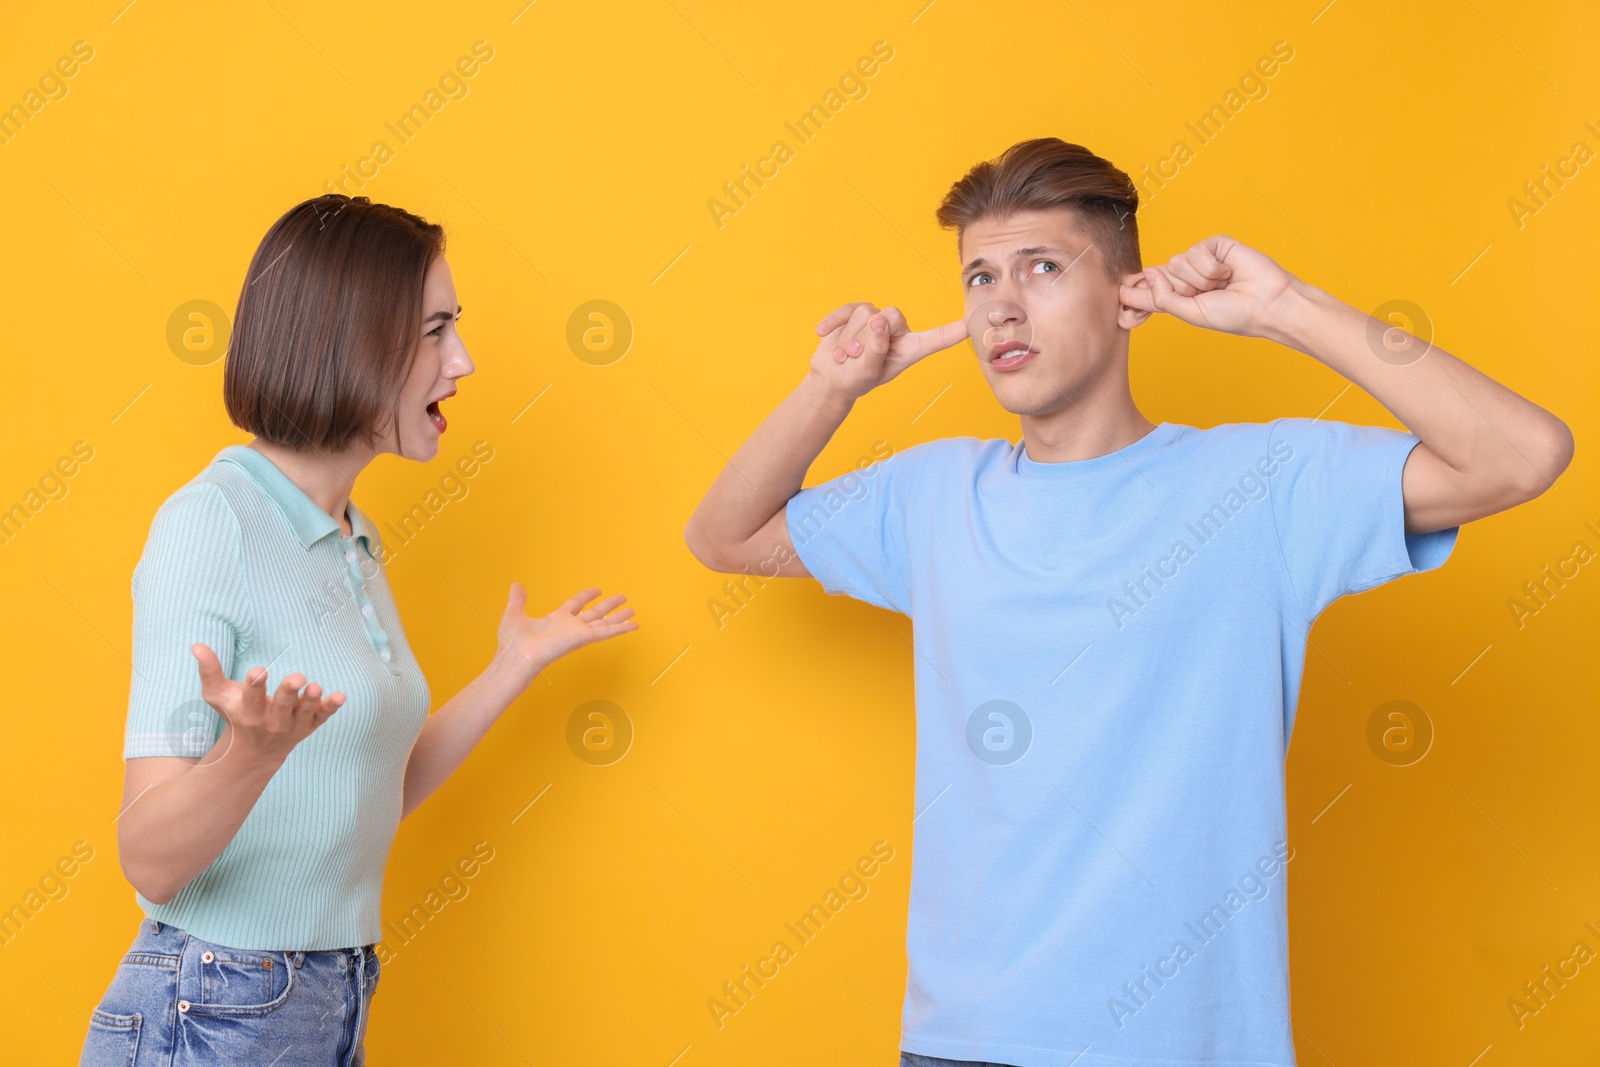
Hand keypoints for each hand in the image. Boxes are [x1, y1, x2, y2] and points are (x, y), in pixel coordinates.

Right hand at [191, 644, 344, 764]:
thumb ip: (210, 671)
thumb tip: (197, 645)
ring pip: (304, 713)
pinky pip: (322, 717)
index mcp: (249, 712)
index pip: (252, 698)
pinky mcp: (309, 725)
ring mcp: (293, 725)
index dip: (256, 685)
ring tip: (316, 686)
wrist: (256, 751)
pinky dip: (331, 708)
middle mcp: (272, 721)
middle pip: (282, 706)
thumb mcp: (218, 696)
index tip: (259, 671)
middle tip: (297, 677)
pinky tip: (340, 696)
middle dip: (289, 692)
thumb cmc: (235, 715)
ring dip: (312, 700)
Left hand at [492, 583, 637, 688]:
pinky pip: (605, 632)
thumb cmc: (512, 643)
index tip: (598, 590)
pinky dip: (620, 629)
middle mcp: (570, 627)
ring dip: (619, 618)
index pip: (576, 605)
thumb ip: (518, 600)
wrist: (516, 658)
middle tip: (623, 598)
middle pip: (595, 613)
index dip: (587, 596)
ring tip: (634, 612)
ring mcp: (577, 634)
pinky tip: (632, 625)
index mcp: (556, 620)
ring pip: (604, 623)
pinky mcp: (582, 639)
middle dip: (610, 606)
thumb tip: (516, 585)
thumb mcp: (514, 614)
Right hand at [808, 302, 967, 400]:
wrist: (830, 379)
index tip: (975, 321)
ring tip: (843, 355)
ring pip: (866, 314)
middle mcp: (897, 330)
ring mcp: (875, 319)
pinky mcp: (854, 312)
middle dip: (868, 338)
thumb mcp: (867, 372)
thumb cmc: (854, 380)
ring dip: (849, 339)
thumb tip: (877, 318)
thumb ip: (875, 348)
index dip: (954, 330)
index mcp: (910, 349)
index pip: (937, 338)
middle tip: (855, 358)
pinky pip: (846, 310)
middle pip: (890, 316)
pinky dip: (834, 323)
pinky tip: (823, 333)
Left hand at [1117, 236, 1300, 338]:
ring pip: (1177, 262)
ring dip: (1200, 278)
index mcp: (1178, 297)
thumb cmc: (1234, 314)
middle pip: (1159, 274)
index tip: (1119, 295)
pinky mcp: (1214, 245)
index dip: (1133, 292)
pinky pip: (1196, 251)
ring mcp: (1200, 261)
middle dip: (1180, 287)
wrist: (1268, 304)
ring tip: (1222, 284)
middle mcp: (1186, 278)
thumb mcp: (1191, 313)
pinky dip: (1211, 266)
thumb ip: (1163, 298)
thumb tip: (1147, 272)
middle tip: (1206, 295)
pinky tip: (1228, 272)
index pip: (1148, 290)